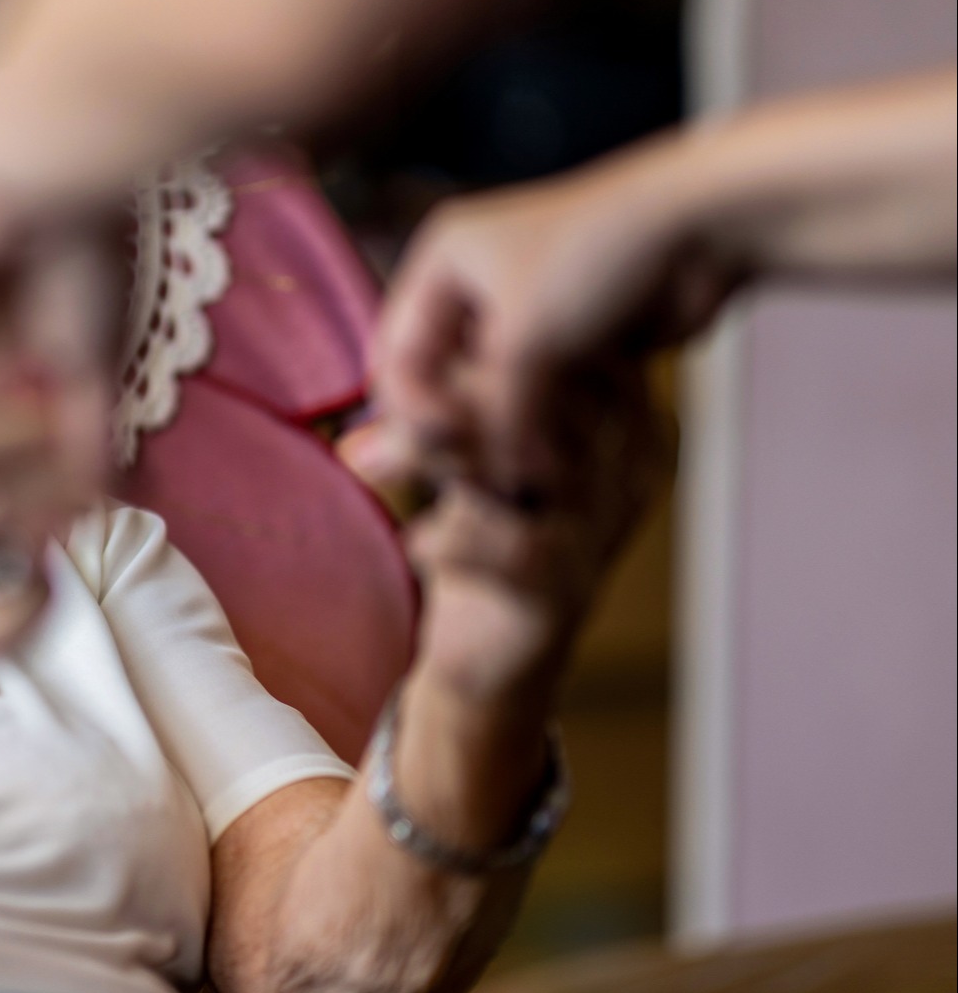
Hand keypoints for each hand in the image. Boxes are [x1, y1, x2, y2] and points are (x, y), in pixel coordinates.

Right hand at [374, 163, 731, 496]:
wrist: (704, 226)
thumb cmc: (599, 254)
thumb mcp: (527, 340)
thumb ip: (498, 418)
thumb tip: (501, 488)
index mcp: (443, 262)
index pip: (396, 355)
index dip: (411, 410)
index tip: (449, 449)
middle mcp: (474, 284)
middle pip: (439, 378)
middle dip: (457, 427)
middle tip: (479, 474)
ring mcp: (526, 312)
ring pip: (491, 393)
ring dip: (505, 434)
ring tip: (524, 471)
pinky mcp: (572, 337)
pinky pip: (540, 397)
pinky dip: (543, 428)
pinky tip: (557, 457)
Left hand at [403, 362, 667, 700]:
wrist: (488, 656)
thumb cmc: (485, 528)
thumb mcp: (479, 442)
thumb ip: (468, 388)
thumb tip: (412, 335)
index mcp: (618, 420)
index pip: (568, 347)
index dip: (489, 341)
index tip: (421, 352)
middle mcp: (623, 470)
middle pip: (546, 394)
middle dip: (454, 390)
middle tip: (385, 407)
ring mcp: (599, 533)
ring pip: (524, 459)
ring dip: (435, 452)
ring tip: (369, 458)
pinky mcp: (561, 593)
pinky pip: (509, 548)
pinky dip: (449, 540)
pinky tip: (415, 542)